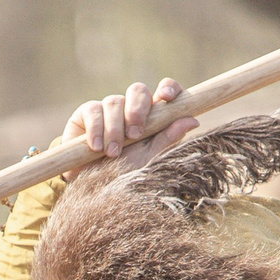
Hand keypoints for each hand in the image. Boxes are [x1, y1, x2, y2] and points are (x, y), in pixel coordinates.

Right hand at [62, 78, 196, 164]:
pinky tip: (96, 147)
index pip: (164, 92)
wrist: (89, 190)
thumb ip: (167, 139)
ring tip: (113, 153)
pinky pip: (93, 110)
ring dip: (115, 128)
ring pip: (114, 101)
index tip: (167, 98)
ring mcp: (108, 110)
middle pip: (138, 90)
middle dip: (137, 110)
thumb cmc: (122, 175)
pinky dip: (96, 128)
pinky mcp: (86, 114)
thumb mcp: (148, 160)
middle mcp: (130, 108)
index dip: (168, 88)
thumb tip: (193, 120)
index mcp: (152, 116)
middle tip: (135, 135)